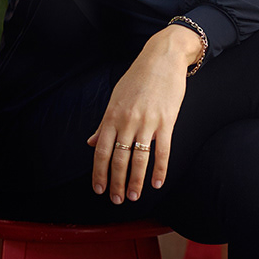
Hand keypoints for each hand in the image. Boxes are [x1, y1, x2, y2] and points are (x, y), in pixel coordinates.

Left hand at [86, 24, 201, 202]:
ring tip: (133, 196)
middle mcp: (127, 121)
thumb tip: (91, 142)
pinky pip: (163, 151)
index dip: (99, 172)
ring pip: (139, 158)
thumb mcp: (116, 98)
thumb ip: (104, 123)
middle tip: (117, 200)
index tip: (99, 189)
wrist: (162, 58)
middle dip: (117, 182)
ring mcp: (147, 122)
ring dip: (135, 181)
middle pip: (119, 159)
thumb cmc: (138, 78)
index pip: (102, 151)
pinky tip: (157, 183)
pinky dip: (160, 169)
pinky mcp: (167, 121)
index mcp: (112, 116)